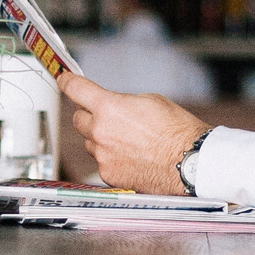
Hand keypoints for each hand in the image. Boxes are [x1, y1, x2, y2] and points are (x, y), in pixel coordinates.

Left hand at [60, 73, 208, 193]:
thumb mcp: (150, 101)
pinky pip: (101, 161)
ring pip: (90, 143)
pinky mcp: (109, 174)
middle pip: (78, 119)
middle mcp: (100, 132)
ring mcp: (103, 156)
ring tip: (127, 139)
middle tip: (105, 115)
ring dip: (100, 138)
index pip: (76, 90)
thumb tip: (112, 106)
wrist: (190, 162)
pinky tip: (131, 156)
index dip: (68, 82)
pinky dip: (111, 157)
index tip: (65, 80)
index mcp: (109, 108)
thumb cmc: (177, 132)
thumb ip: (122, 102)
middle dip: (88, 114)